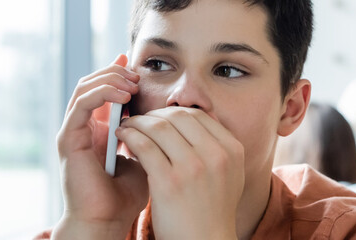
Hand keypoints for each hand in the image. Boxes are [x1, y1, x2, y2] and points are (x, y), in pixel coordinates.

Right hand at [53, 54, 147, 238]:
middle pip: (93, 83)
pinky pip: (81, 105)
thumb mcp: (148, 157)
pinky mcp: (68, 139)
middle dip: (117, 73)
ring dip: (110, 79)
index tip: (142, 68)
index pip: (107, 91)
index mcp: (100, 129)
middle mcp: (84, 127)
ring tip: (133, 82)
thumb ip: (153, 137)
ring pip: (85, 88)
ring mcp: (74, 131)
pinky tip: (123, 94)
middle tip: (138, 72)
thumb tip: (174, 117)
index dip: (121, 76)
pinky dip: (102, 94)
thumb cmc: (127, 194)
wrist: (107, 220)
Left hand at [117, 106, 244, 238]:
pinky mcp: (169, 182)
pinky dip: (130, 136)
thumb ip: (218, 147)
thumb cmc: (212, 211)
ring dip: (138, 122)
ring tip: (127, 127)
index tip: (158, 119)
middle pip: (178, 116)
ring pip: (159, 127)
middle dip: (154, 114)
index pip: (198, 115)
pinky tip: (123, 138)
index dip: (173, 113)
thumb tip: (198, 118)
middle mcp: (216, 154)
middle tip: (139, 120)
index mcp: (232, 150)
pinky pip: (144, 146)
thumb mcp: (230, 175)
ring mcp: (193, 167)